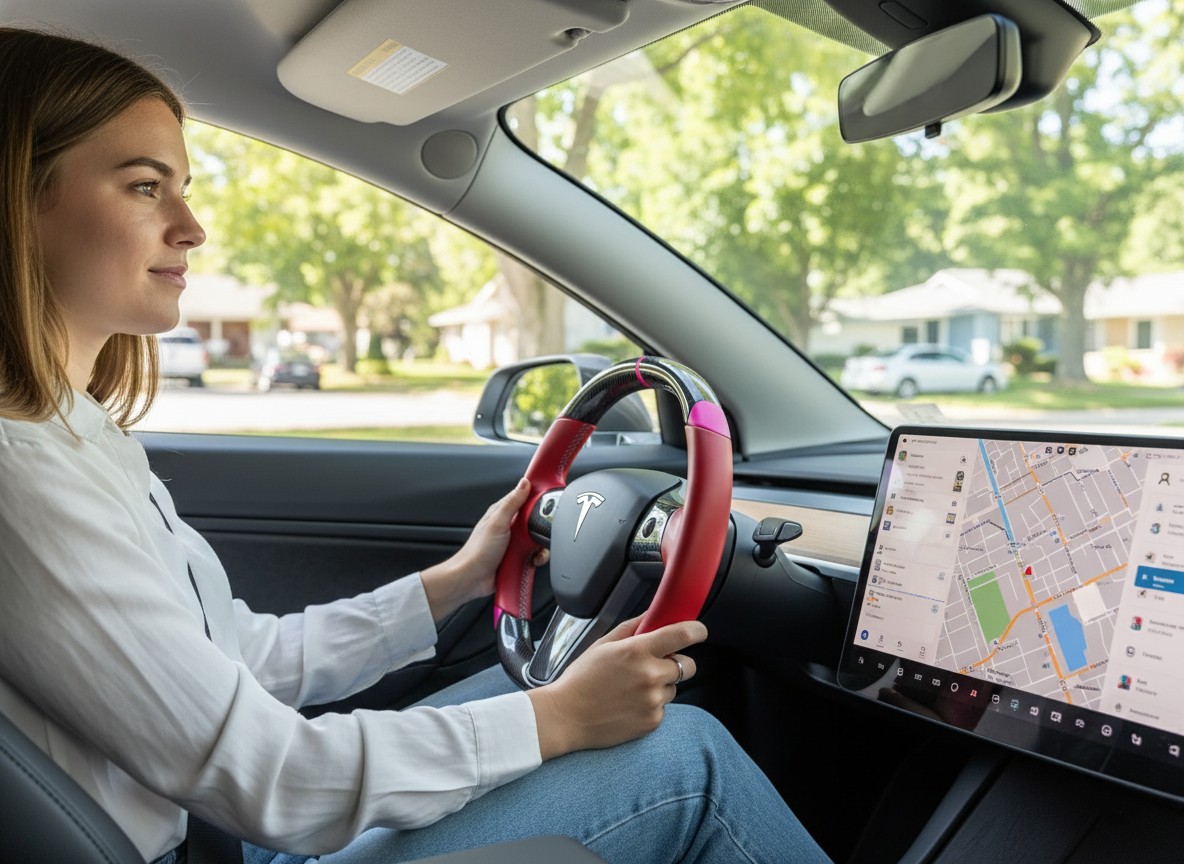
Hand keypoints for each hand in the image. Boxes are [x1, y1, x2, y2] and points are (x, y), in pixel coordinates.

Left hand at [420, 478, 547, 621]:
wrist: (472, 579)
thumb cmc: (477, 551)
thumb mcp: (497, 522)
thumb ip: (512, 502)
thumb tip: (524, 483)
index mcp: (503, 513)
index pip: (525, 499)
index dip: (538, 498)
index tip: (550, 502)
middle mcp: (510, 527)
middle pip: (535, 520)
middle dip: (541, 527)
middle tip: (539, 533)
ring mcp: (515, 543)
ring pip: (537, 539)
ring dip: (540, 546)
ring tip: (535, 551)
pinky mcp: (519, 557)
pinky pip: (535, 555)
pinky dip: (538, 558)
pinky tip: (533, 561)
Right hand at [527, 616, 706, 759]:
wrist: (565, 717)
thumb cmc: (581, 679)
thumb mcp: (603, 644)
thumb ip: (632, 627)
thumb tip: (652, 615)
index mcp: (637, 651)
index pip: (683, 634)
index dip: (697, 631)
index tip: (699, 631)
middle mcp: (650, 676)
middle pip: (688, 665)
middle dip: (677, 663)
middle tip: (656, 665)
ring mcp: (653, 701)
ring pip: (673, 688)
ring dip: (660, 686)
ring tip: (631, 689)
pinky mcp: (652, 721)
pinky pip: (663, 708)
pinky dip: (651, 705)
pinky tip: (628, 704)